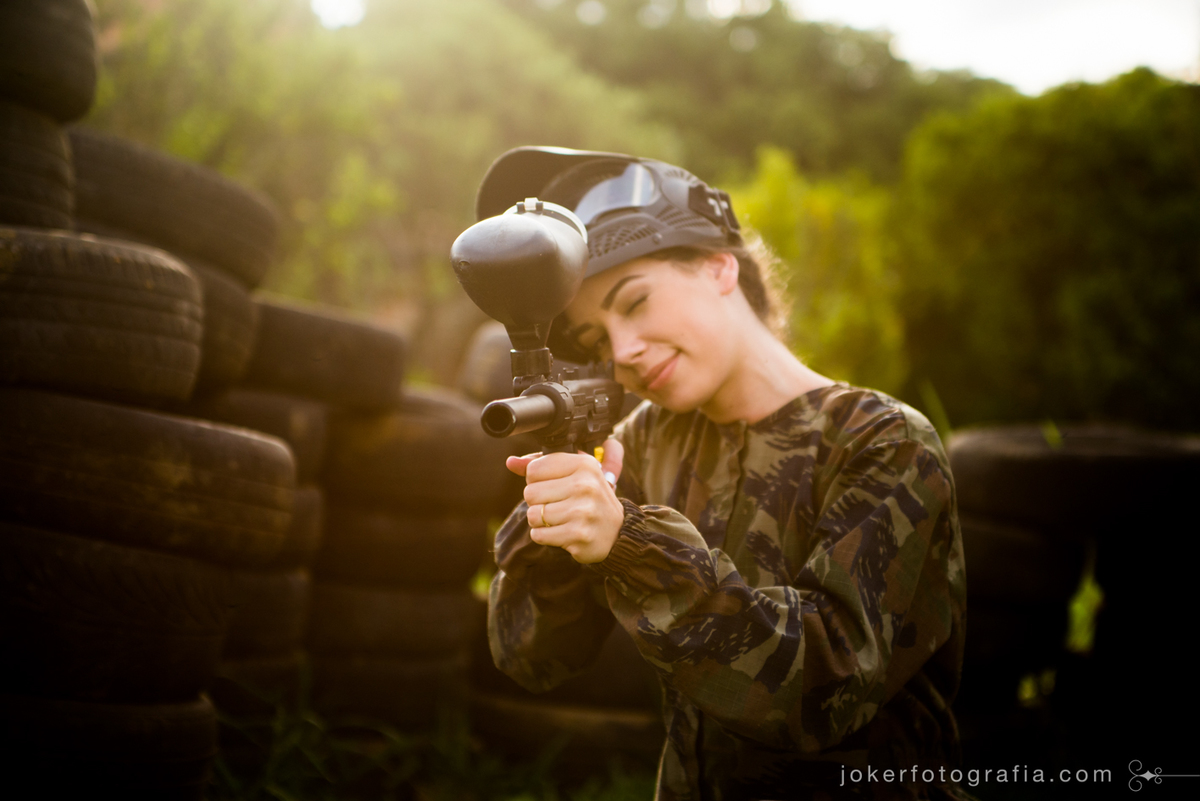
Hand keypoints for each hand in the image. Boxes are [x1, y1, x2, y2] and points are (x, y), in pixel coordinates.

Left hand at [505, 439, 624, 563]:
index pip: (533, 469)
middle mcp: (586, 485)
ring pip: (532, 515)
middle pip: (530, 493)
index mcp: (585, 464)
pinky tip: (561, 532)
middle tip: (558, 505)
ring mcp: (583, 511)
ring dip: (541, 521)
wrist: (616, 533)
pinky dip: (544, 535)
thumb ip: (541, 465)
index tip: (555, 486)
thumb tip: (510, 462)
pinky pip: (539, 534)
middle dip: (538, 502)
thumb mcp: (573, 474)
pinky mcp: (578, 535)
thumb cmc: (589, 499)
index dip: (538, 480)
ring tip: (560, 519)